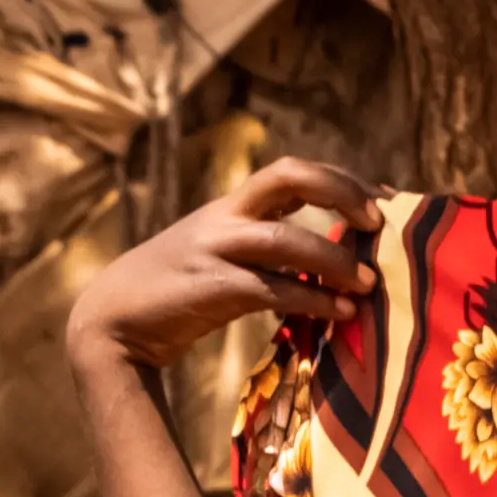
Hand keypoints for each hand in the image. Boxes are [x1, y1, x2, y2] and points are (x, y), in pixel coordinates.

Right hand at [70, 158, 376, 371]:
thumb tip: (335, 264)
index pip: (292, 173)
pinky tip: (339, 313)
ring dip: (334, 260)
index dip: (342, 180)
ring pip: (285, 238)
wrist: (111, 323)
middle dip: (340, 191)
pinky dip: (311, 300)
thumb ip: (268, 251)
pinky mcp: (209, 287)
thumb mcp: (223, 258)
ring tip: (369, 283)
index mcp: (231, 206)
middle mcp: (224, 217)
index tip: (385, 203)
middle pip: (287, 175)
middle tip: (378, 223)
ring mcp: (214, 248)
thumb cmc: (178, 294)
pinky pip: (270, 288)